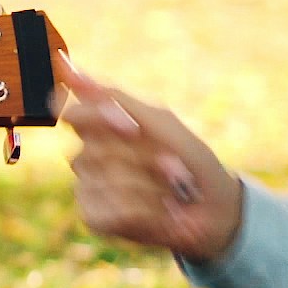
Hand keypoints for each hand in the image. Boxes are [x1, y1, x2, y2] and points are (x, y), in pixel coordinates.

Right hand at [58, 56, 239, 261]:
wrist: (215, 208)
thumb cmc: (189, 160)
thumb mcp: (160, 122)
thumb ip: (116, 99)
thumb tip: (71, 70)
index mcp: (101, 127)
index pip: (72, 113)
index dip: (97, 118)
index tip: (129, 127)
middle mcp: (88, 154)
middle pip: (94, 149)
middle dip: (142, 158)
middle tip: (173, 166)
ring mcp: (88, 187)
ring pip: (104, 181)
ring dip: (151, 187)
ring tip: (174, 192)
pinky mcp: (94, 216)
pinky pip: (107, 211)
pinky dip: (144, 212)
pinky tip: (162, 212)